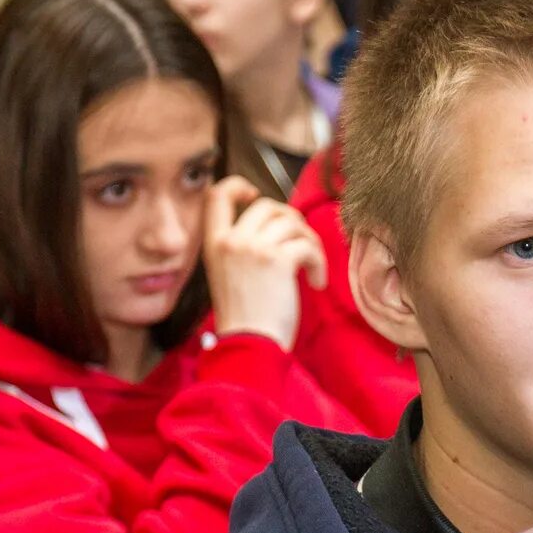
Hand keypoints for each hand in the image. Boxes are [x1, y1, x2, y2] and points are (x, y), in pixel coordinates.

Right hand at [199, 177, 326, 351]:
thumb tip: (276, 226)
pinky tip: (316, 283)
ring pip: (292, 223)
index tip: (253, 194)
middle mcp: (231, 241)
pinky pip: (307, 245)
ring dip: (309, 243)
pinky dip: (318, 262)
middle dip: (291, 220)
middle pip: (267, 205)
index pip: (216, 197)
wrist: (249, 347)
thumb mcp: (230, 277)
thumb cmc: (246, 322)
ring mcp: (254, 248)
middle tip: (301, 245)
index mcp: (214, 245)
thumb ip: (242, 249)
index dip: (237, 185)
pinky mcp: (278, 260)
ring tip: (311, 269)